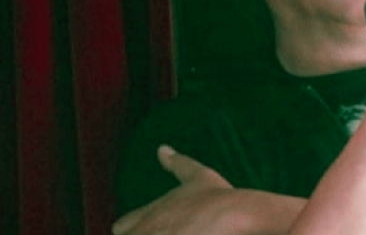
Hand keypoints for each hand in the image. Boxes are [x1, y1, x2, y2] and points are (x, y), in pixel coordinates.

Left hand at [112, 146, 250, 234]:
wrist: (234, 216)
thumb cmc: (217, 197)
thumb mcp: (198, 176)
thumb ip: (177, 163)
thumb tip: (162, 149)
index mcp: (148, 215)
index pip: (121, 227)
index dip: (134, 228)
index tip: (155, 227)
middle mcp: (146, 232)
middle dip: (144, 234)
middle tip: (172, 231)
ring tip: (187, 232)